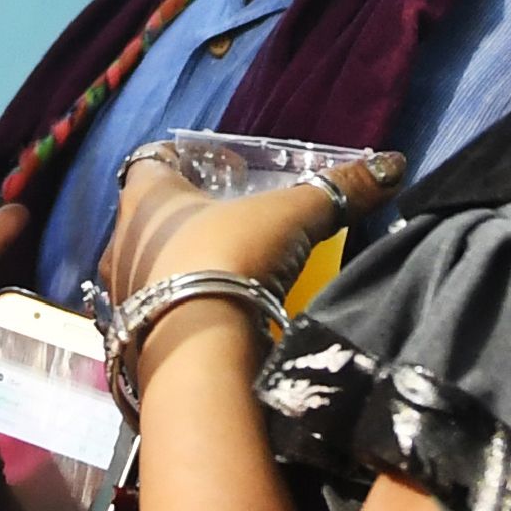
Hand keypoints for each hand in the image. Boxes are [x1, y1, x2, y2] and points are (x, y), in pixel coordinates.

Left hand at [98, 145, 406, 313]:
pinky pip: (149, 315)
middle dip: (180, 219)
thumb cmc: (230, 258)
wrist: (194, 349)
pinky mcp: (125, 336)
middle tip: (225, 225)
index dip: (179, 161)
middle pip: (146, 217)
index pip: (150, 162)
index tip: (216, 169)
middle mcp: (121, 239)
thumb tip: (393, 165)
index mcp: (147, 196)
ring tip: (219, 276)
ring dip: (174, 268)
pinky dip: (174, 312)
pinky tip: (207, 320)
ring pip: (144, 267)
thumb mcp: (292, 216)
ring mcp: (117, 292)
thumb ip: (340, 190)